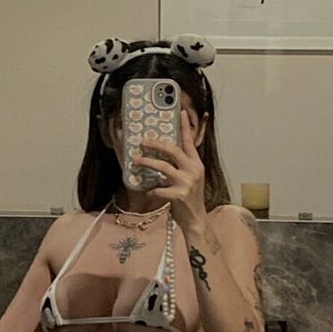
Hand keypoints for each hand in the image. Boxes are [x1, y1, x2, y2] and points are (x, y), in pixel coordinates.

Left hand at [133, 110, 206, 235]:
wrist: (196, 220)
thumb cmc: (189, 197)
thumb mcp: (190, 178)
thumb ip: (181, 165)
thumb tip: (163, 153)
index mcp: (196, 163)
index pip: (189, 141)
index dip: (184, 126)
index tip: (179, 111)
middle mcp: (193, 170)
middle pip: (173, 150)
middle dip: (155, 144)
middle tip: (142, 141)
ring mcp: (187, 182)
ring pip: (163, 166)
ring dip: (147, 162)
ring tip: (136, 160)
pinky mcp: (179, 195)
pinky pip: (159, 188)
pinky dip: (151, 189)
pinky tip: (148, 191)